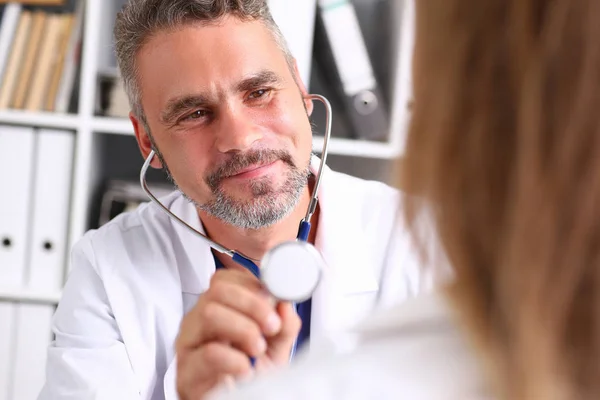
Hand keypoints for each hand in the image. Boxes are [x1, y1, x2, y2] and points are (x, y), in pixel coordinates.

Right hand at [175, 267, 300, 399]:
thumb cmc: (252, 375)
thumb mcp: (276, 346)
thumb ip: (284, 323)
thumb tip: (285, 304)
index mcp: (218, 310)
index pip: (226, 279)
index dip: (254, 287)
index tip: (275, 305)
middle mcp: (199, 322)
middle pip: (217, 291)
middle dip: (252, 305)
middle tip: (271, 326)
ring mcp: (189, 346)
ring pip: (208, 314)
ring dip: (243, 329)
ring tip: (258, 349)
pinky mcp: (186, 374)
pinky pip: (208, 353)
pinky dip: (235, 359)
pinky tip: (246, 370)